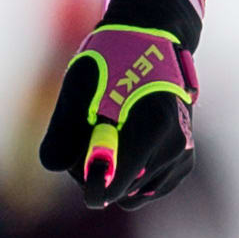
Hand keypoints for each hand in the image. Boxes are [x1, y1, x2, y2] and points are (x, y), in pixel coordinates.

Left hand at [39, 0, 200, 207]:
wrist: (152, 42)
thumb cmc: (112, 60)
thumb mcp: (80, 86)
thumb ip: (64, 127)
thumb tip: (54, 166)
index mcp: (153, 128)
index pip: (115, 184)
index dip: (92, 185)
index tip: (83, 175)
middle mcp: (175, 147)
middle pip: (120, 192)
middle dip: (99, 174)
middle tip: (93, 136)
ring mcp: (182, 157)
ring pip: (132, 195)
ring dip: (115, 175)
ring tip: (111, 135)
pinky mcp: (183, 164)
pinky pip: (146, 190)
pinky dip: (131, 176)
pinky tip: (128, 144)